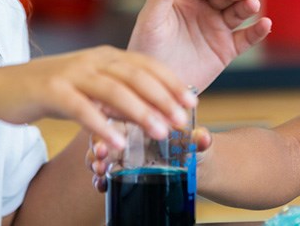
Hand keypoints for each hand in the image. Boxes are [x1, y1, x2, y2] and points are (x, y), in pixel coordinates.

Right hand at [0, 46, 197, 148]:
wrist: (1, 86)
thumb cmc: (53, 89)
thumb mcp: (91, 87)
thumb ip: (119, 95)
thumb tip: (153, 111)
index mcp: (106, 56)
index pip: (147, 65)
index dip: (172, 82)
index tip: (192, 102)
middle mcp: (93, 60)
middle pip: (136, 76)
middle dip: (163, 97)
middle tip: (183, 120)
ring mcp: (72, 73)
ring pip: (113, 90)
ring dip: (140, 111)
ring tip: (160, 132)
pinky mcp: (51, 90)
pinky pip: (81, 108)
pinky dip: (100, 125)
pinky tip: (115, 143)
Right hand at [88, 126, 213, 191]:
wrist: (195, 164)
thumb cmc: (191, 144)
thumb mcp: (194, 140)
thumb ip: (197, 139)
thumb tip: (203, 137)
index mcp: (141, 116)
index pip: (122, 113)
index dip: (115, 121)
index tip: (113, 131)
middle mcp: (126, 132)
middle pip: (105, 133)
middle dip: (99, 143)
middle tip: (101, 155)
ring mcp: (121, 151)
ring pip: (101, 153)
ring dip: (95, 161)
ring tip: (99, 172)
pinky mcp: (120, 169)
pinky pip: (105, 173)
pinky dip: (100, 179)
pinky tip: (101, 185)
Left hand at [128, 0, 271, 91]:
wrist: (155, 87)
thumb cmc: (146, 49)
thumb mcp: (151, 19)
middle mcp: (204, 10)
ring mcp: (217, 29)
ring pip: (239, 12)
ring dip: (249, 6)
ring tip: (253, 5)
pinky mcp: (226, 50)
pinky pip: (246, 38)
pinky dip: (258, 31)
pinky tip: (265, 24)